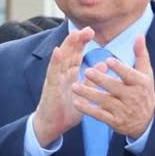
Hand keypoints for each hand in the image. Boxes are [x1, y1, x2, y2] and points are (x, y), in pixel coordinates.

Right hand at [31, 27, 93, 147]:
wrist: (52, 126)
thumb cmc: (66, 111)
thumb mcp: (83, 93)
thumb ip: (91, 80)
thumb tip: (103, 65)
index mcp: (69, 75)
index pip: (76, 55)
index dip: (82, 43)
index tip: (91, 32)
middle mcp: (61, 74)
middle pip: (69, 53)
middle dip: (77, 40)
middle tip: (87, 29)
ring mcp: (55, 79)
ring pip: (61, 59)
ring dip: (66, 46)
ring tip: (73, 34)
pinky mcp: (50, 88)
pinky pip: (52, 73)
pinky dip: (55, 61)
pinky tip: (57, 51)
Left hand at [70, 33, 154, 139]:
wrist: (146, 122)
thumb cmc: (143, 92)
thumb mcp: (146, 74)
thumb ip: (141, 55)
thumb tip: (139, 35)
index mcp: (140, 83)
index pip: (129, 75)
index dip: (119, 68)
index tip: (107, 60)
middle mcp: (132, 97)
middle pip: (114, 88)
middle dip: (101, 80)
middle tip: (87, 71)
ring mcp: (123, 110)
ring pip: (104, 101)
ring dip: (88, 94)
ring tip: (74, 86)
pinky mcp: (114, 121)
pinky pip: (99, 115)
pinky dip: (88, 110)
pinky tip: (76, 103)